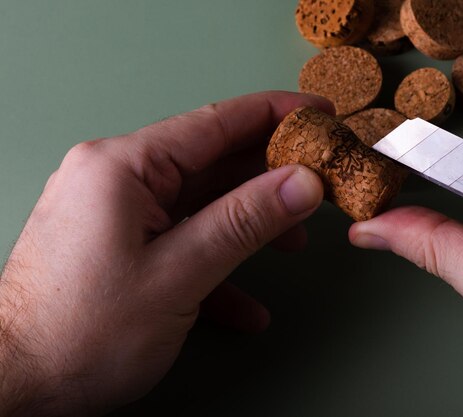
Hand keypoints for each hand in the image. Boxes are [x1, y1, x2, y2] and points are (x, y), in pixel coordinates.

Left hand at [0, 91, 332, 415]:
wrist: (15, 389)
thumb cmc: (81, 333)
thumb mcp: (178, 274)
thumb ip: (244, 221)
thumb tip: (301, 182)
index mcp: (123, 166)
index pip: (216, 122)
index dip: (275, 114)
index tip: (319, 113)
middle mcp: (117, 178)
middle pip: (211, 162)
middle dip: (269, 176)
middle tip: (318, 184)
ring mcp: (116, 212)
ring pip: (200, 203)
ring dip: (248, 223)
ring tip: (292, 243)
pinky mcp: (119, 244)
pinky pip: (179, 239)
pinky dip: (216, 263)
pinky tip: (245, 304)